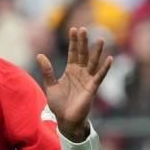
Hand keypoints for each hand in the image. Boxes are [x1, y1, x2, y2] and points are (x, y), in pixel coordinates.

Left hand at [36, 27, 112, 141]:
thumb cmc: (59, 104)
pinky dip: (105, 68)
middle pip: (82, 54)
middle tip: (84, 29)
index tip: (74, 29)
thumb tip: (40, 55)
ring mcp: (87, 80)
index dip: (73, 42)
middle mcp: (80, 73)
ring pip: (93, 62)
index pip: (73, 53)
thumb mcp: (50, 85)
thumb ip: (47, 71)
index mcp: (70, 71)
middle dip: (83, 42)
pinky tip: (110, 59)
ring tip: (101, 39)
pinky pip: (99, 76)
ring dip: (97, 51)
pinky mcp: (92, 88)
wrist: (66, 120)